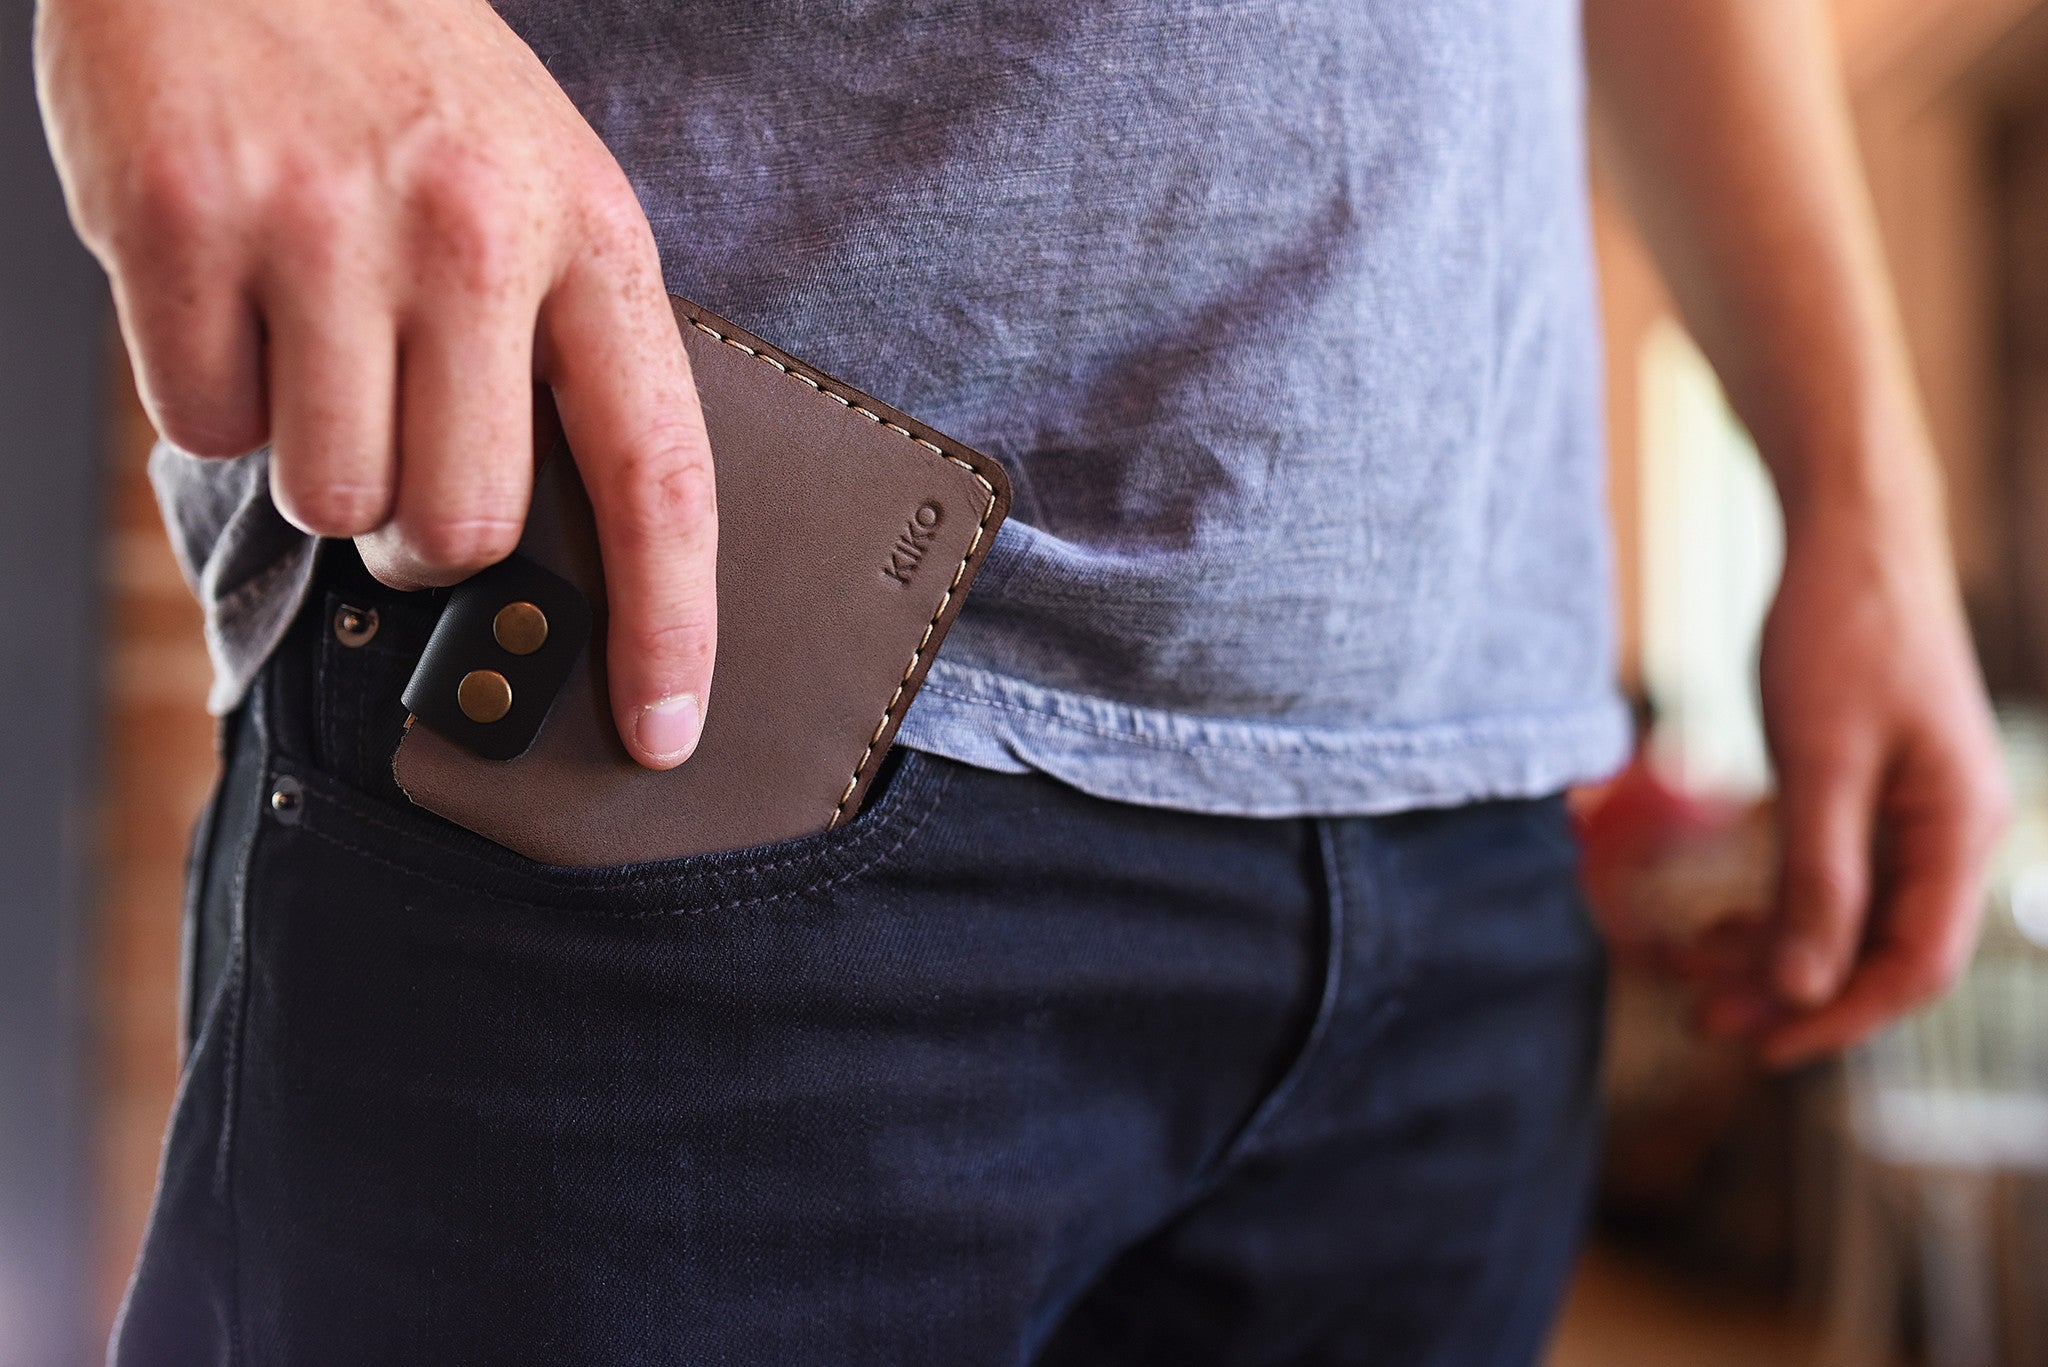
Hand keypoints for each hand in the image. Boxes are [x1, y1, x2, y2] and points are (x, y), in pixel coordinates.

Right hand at [35, 0, 713, 767]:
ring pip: (332, 500)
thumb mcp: (532, 188)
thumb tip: (538, 550)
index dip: (669, 622)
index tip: (665, 730)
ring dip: (314, 462)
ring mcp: (323, 225)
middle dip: (427, 539)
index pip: (659, 471)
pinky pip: (204, 426)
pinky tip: (231, 296)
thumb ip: (550, 350)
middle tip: (401, 458)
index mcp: (589, 233)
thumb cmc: (398, 81)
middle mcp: (472, 232)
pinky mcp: (184, 221)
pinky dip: (211, 394)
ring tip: (312, 343)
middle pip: (467, 526)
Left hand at [1691, 479, 2008, 1066]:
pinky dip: (1777, 901)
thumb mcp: (1820, 761)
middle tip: (1697, 1015)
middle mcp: (1948, 830)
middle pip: (1875, 948)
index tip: (1757, 1045)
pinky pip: (1830, 873)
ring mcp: (1911, 811)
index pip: (1913, 966)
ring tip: (1689, 967)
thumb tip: (1802, 987)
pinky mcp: (1870, 790)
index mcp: (1959, 829)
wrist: (1846, 534)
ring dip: (1774, 948)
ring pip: (1846, 915)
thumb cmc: (1841, 632)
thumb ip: (1817, 877)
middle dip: (1789, 988)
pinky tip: (1718, 921)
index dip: (1836, 1016)